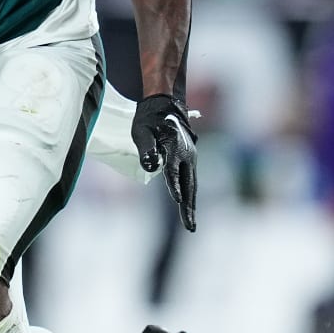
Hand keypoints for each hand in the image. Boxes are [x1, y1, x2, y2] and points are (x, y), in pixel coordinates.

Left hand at [132, 94, 197, 230]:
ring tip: (190, 224)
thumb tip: (150, 164)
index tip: (176, 200)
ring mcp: (190, 158)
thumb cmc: (149, 119)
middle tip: (190, 226)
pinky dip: (189, 195)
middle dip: (188, 206)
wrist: (164, 106)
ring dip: (190, 204)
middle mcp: (187, 155)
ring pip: (191, 185)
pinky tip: (187, 207)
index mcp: (175, 147)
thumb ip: (146, 148)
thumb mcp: (141, 131)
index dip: (173, 185)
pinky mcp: (189, 161)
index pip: (173, 170)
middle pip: (189, 184)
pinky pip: (189, 181)